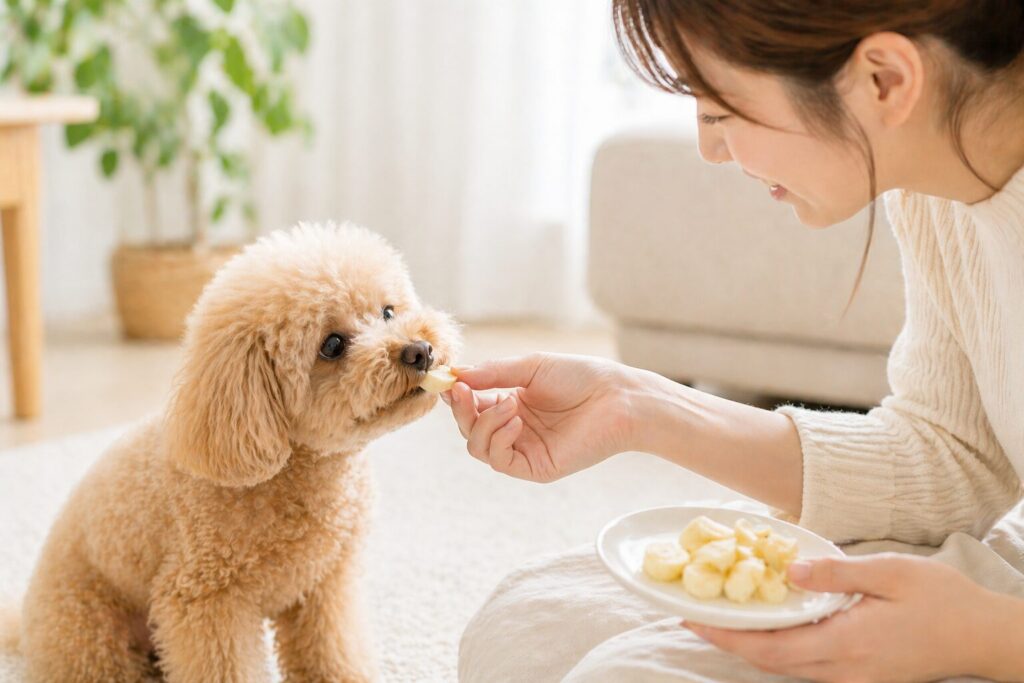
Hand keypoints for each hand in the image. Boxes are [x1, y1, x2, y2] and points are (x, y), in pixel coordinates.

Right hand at [444, 353, 639, 482]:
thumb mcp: (531, 367)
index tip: (449, 381)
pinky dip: (499, 439)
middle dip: (462, 410)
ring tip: (510, 404)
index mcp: (512, 403)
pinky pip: (499, 460)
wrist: (618, 397)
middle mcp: (514, 428)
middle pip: (469, 428)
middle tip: (464, 390)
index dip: (457, 396)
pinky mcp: (535, 467)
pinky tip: (516, 420)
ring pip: (478, 447)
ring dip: (483, 423)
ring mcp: (524, 449)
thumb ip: (493, 372)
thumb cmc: (581, 377)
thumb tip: (456, 375)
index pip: (471, 405)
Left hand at [685, 553, 1020, 681]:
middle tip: (692, 614)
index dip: (725, 635)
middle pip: (769, 662)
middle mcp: (842, 670)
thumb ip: (838, 573)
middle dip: (727, 641)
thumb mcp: (892, 573)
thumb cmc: (944, 601)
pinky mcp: (859, 676)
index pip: (769, 647)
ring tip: (720, 617)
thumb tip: (790, 572)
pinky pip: (805, 666)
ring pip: (785, 667)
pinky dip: (778, 648)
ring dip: (750, 645)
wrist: (984, 638)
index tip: (691, 617)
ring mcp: (851, 678)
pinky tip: (768, 626)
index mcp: (846, 644)